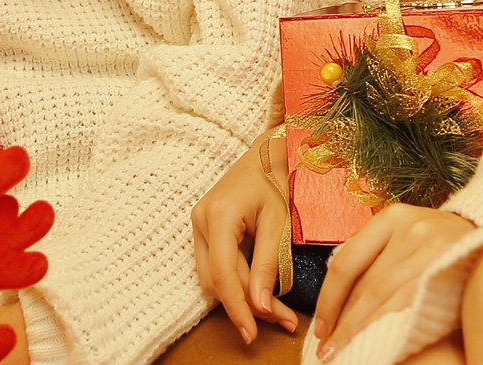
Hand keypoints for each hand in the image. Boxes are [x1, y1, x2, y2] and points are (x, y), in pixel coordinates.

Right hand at [190, 128, 299, 343]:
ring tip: (278, 311)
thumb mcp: (279, 221)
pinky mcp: (207, 229)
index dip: (237, 307)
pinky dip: (239, 281)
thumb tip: (262, 307)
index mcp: (219, 215)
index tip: (253, 333)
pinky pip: (217, 265)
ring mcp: (200, 225)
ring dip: (243, 296)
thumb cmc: (277, 177)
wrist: (269, 149)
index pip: (222, 274)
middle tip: (282, 321)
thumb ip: (268, 264)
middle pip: (216, 280)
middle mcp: (201, 221)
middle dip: (246, 305)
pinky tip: (262, 291)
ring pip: (214, 277)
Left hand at [313, 204, 475, 356]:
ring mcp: (431, 246)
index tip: (320, 327)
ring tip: (342, 352)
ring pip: (382, 294)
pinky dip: (386, 323)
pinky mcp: (447, 266)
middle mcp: (410, 227)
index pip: (345, 262)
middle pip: (364, 283)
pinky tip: (375, 339)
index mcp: (392, 217)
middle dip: (342, 320)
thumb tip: (335, 298)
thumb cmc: (441, 246)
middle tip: (326, 349)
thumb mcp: (408, 237)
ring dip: (357, 328)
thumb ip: (377, 257)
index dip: (328, 299)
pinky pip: (407, 302)